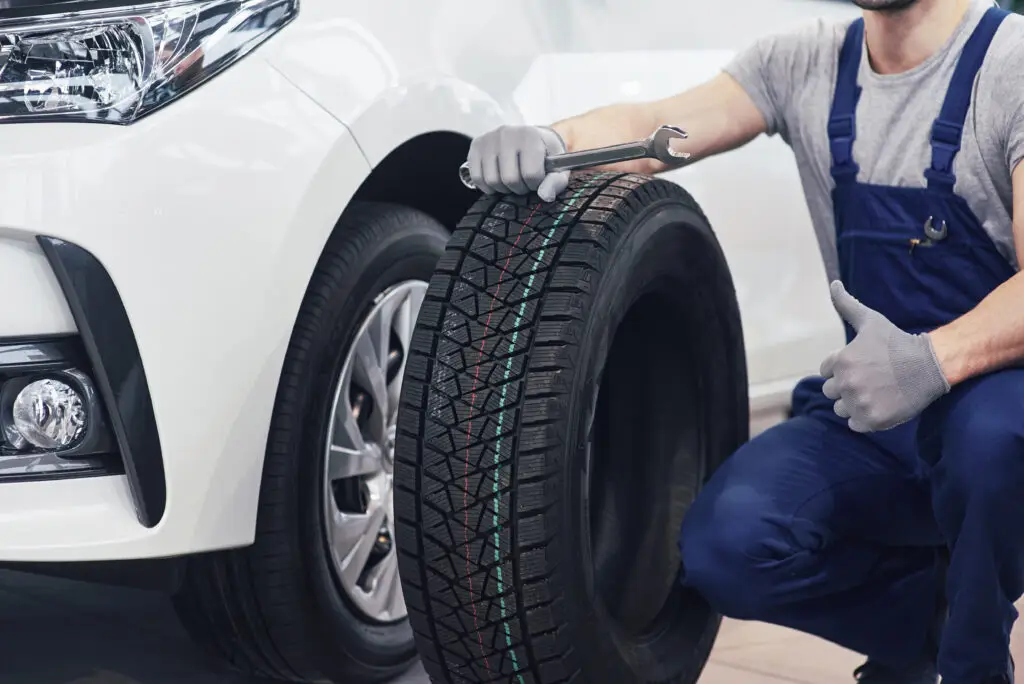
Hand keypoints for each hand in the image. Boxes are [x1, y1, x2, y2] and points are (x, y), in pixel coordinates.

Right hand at [465, 125, 570, 201]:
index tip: (537, 179)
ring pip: (492, 180)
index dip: (535, 184)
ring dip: (503, 188)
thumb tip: (545, 196)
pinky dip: (487, 186)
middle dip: (519, 188)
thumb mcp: (558, 167)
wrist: (530, 137)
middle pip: (509, 179)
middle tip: (524, 181)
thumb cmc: (545, 155)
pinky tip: (498, 180)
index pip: (531, 174)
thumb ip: (556, 182)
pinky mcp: (476, 145)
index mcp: (530, 136)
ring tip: (511, 179)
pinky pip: (477, 177)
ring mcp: (489, 139)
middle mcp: (507, 133)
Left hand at [821, 281, 949, 432]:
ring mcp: (858, 404)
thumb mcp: (870, 320)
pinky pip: (853, 424)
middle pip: (831, 392)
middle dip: (846, 386)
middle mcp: (846, 384)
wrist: (931, 366)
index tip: (863, 364)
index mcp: (841, 361)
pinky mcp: (871, 421)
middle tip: (871, 379)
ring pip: (840, 409)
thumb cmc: (897, 342)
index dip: (844, 368)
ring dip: (853, 403)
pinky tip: (879, 404)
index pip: (826, 372)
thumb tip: (833, 283)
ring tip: (875, 391)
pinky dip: (863, 419)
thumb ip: (846, 304)